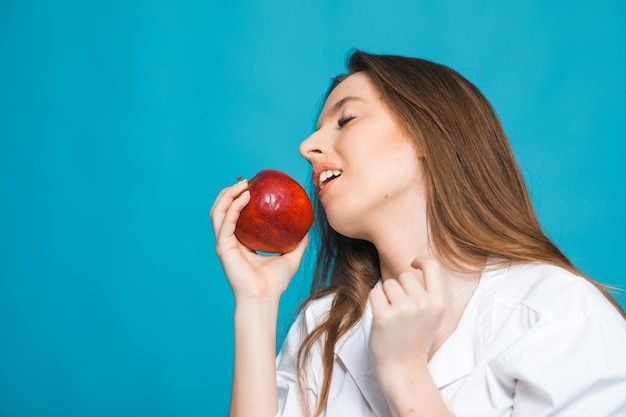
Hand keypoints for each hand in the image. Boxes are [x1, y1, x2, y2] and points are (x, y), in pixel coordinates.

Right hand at [210, 180, 307, 300]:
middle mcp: (230, 240)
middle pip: (223, 209)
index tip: (254, 186)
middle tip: (248, 181)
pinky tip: (245, 196)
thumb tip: (308, 225)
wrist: (265, 297)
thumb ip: (298, 241)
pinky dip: (233, 206)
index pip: (235, 215)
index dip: (240, 198)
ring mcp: (224, 243)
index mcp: (241, 242)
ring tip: (243, 184)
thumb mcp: (291, 256)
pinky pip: (226, 220)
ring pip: (219, 211)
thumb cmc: (275, 282)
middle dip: (230, 191)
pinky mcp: (223, 246)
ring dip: (228, 194)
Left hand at [368, 258, 446, 377]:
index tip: (413, 263)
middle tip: (401, 311)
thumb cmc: (415, 340)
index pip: (432, 266)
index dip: (421, 260)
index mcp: (438, 303)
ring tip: (393, 318)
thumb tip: (414, 266)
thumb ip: (428, 293)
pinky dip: (375, 303)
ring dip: (386, 297)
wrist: (403, 369)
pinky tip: (382, 319)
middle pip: (405, 276)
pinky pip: (374, 293)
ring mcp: (403, 309)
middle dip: (399, 288)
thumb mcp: (432, 316)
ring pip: (388, 284)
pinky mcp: (383, 316)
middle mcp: (422, 304)